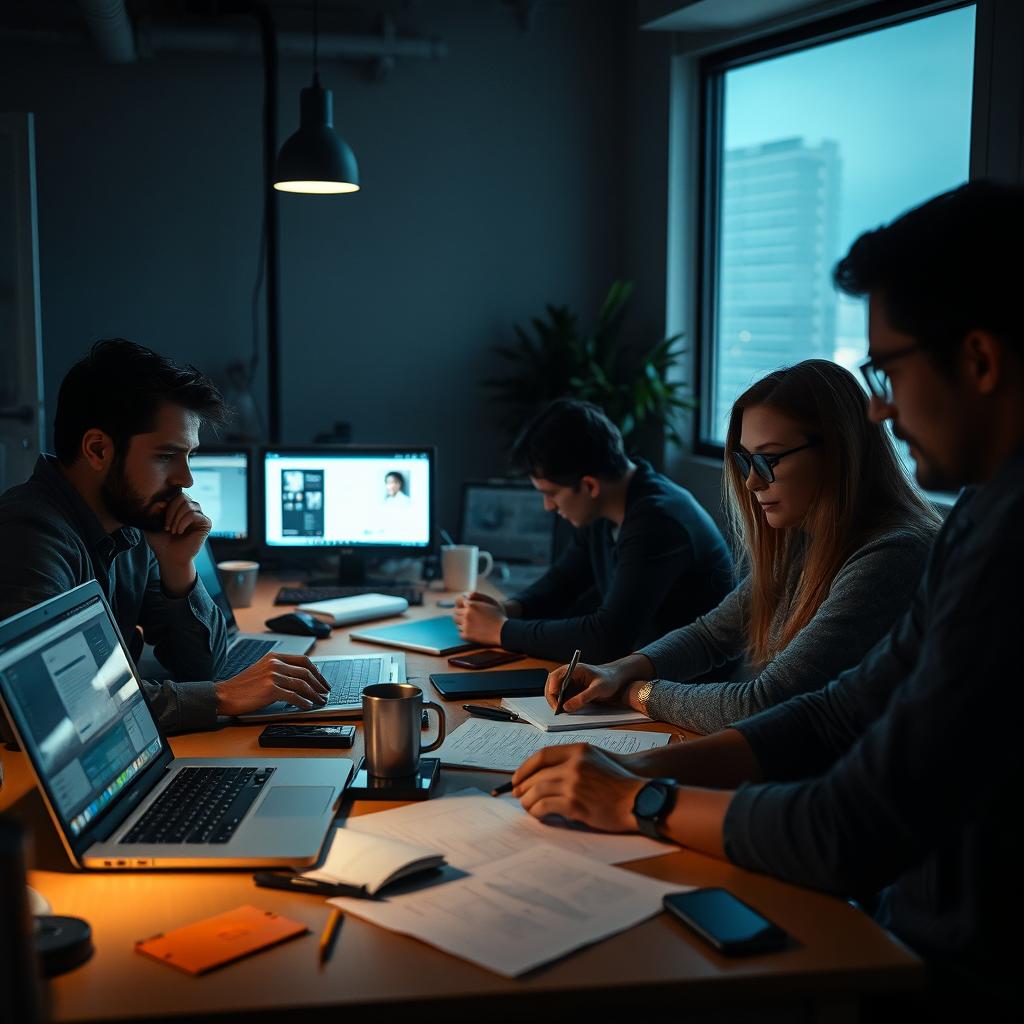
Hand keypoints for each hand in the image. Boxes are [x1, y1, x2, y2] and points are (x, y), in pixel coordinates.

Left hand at [145, 493, 211, 594]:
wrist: (170, 557)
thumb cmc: (161, 541)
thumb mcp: (152, 523)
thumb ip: (154, 510)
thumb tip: (162, 502)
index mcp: (179, 506)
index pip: (175, 493)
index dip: (166, 503)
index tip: (159, 518)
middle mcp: (191, 508)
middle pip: (182, 497)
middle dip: (171, 511)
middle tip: (166, 526)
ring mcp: (199, 515)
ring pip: (188, 505)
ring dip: (177, 518)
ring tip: (172, 530)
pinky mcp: (206, 523)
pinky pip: (195, 514)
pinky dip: (184, 522)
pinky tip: (179, 532)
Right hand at [215, 654, 330, 716]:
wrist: (224, 694)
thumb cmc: (242, 686)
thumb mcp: (262, 669)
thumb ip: (280, 669)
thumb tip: (302, 678)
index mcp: (274, 656)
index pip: (304, 660)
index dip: (317, 672)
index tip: (322, 681)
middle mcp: (275, 663)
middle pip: (306, 672)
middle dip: (319, 684)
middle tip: (325, 693)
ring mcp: (273, 675)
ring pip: (302, 685)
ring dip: (314, 695)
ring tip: (320, 701)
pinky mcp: (270, 689)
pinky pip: (293, 696)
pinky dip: (303, 702)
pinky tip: (308, 706)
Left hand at [452, 594, 506, 645]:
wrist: (503, 631)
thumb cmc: (499, 616)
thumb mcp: (490, 602)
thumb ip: (478, 596)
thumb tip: (467, 595)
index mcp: (471, 605)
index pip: (459, 603)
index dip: (463, 606)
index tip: (465, 609)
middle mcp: (466, 614)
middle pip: (455, 614)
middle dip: (460, 615)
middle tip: (466, 618)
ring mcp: (465, 625)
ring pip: (457, 623)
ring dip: (461, 624)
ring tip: (470, 625)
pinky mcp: (466, 635)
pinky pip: (460, 633)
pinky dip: (464, 632)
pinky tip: (472, 632)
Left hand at [511, 744, 645, 832]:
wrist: (639, 800)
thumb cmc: (618, 782)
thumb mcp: (595, 759)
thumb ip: (572, 761)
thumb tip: (544, 773)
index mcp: (578, 751)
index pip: (541, 756)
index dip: (525, 768)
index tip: (517, 777)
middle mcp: (574, 765)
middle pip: (536, 774)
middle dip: (522, 786)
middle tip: (517, 794)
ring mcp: (574, 784)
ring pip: (536, 791)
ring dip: (527, 801)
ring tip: (527, 806)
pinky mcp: (575, 804)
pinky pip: (544, 807)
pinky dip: (536, 811)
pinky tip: (537, 814)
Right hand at [544, 661, 629, 712]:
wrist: (616, 678)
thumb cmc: (609, 679)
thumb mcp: (598, 689)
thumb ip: (583, 698)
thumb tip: (567, 707)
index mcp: (573, 669)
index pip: (554, 677)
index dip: (552, 691)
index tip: (556, 704)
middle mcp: (568, 674)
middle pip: (551, 685)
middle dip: (552, 699)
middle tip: (557, 711)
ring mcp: (569, 682)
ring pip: (554, 692)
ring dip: (556, 702)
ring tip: (562, 712)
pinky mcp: (572, 689)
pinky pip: (562, 697)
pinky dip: (561, 704)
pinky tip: (566, 710)